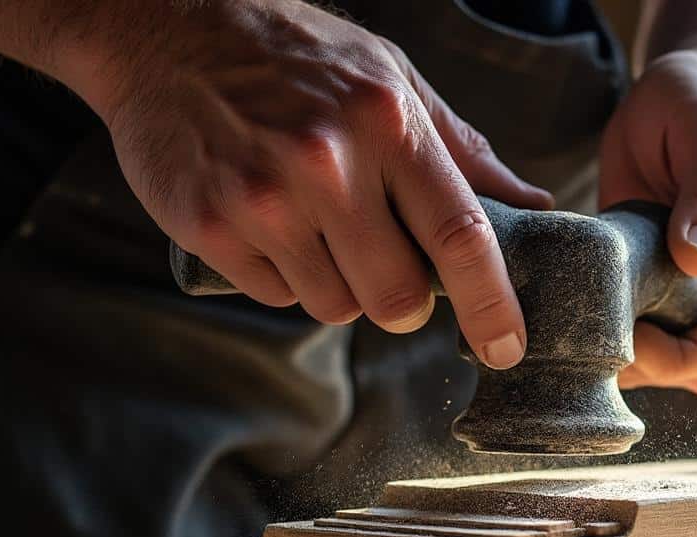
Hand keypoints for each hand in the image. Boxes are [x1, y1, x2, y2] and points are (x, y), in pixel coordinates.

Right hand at [96, 1, 551, 367]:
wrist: (164, 29)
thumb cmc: (296, 57)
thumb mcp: (391, 79)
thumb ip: (461, 150)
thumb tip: (532, 205)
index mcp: (388, 122)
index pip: (460, 235)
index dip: (492, 303)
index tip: (507, 345)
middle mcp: (327, 162)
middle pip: (398, 296)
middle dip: (406, 303)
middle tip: (392, 273)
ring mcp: (263, 197)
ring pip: (335, 306)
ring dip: (341, 287)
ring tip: (318, 228)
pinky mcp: (208, 225)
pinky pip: (276, 296)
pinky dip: (286, 278)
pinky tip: (272, 225)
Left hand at [599, 50, 696, 397]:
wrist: (685, 92)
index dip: (683, 359)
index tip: (634, 337)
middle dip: (651, 368)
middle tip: (596, 333)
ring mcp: (696, 297)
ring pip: (666, 365)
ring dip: (624, 356)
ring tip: (580, 320)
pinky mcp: (657, 289)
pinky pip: (637, 337)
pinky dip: (607, 333)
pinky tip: (577, 309)